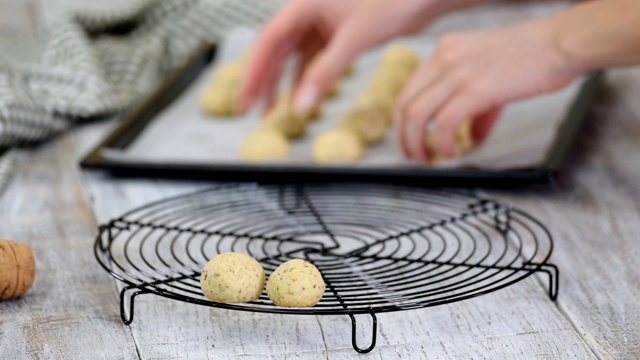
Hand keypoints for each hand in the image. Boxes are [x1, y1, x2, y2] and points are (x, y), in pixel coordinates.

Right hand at [239, 0, 437, 115]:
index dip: (252, 72)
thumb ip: (324, 74)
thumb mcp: (352, 41)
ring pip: (290, 57)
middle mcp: (307, 12)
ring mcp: (319, 23)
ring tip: (271, 110)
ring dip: (280, 83)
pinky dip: (304, 79)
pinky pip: (310, 59)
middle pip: (273, 50)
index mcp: (303, 4)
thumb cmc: (391, 3)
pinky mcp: (333, 34)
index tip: (244, 97)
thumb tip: (301, 105)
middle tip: (248, 108)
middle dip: (261, 81)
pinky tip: (300, 96)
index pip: (267, 41)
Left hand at [395, 20, 580, 161]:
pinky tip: (452, 153)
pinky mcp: (474, 89)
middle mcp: (445, 58)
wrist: (561, 43)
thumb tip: (471, 137)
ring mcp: (457, 72)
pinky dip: (442, 144)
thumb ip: (476, 107)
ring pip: (416, 115)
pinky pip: (443, 124)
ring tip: (428, 159)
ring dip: (417, 144)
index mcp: (446, 50)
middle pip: (404, 104)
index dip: (404, 120)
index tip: (409, 138)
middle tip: (413, 156)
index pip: (409, 89)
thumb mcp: (491, 75)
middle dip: (404, 136)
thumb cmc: (534, 57)